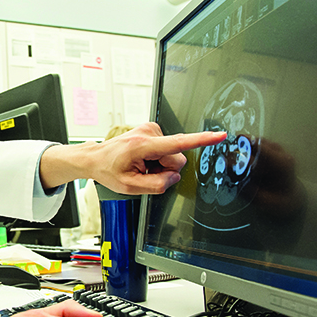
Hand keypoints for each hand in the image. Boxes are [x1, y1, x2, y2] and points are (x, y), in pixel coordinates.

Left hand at [39, 123, 225, 194]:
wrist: (96, 157)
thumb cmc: (109, 170)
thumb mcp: (130, 187)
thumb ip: (157, 185)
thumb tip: (174, 176)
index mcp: (143, 145)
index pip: (178, 143)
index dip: (202, 140)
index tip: (219, 135)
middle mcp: (149, 133)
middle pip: (176, 159)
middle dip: (164, 169)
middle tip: (144, 171)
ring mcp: (151, 130)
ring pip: (172, 155)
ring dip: (159, 165)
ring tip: (141, 165)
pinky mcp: (152, 131)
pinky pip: (166, 150)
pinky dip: (156, 158)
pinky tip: (142, 160)